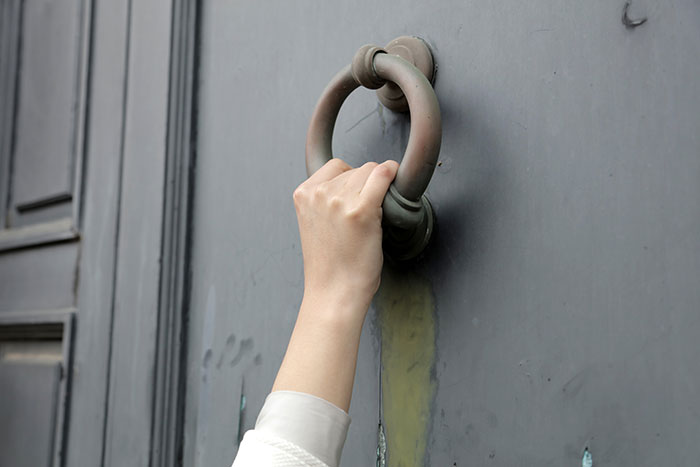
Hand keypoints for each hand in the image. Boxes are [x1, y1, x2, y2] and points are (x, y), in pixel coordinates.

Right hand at [272, 158, 397, 410]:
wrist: (334, 294)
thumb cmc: (330, 266)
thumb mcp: (315, 224)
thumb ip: (324, 200)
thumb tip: (354, 180)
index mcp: (303, 195)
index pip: (335, 167)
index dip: (351, 181)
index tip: (357, 198)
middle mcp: (318, 194)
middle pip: (355, 169)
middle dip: (365, 187)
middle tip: (365, 217)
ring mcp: (339, 201)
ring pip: (370, 171)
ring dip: (378, 188)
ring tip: (373, 217)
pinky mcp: (362, 211)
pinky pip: (383, 176)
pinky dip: (392, 174)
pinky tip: (396, 177)